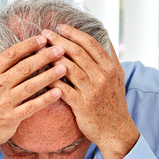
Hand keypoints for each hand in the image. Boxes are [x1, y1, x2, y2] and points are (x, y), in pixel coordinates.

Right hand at [0, 36, 67, 158]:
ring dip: (49, 76)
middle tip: (60, 49)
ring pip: (30, 85)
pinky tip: (58, 92)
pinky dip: (45, 99)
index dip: (28, 45)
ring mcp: (3, 102)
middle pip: (23, 67)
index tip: (43, 39)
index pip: (10, 54)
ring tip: (64, 68)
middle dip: (43, 56)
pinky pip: (31, 106)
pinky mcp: (10, 118)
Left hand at [42, 25, 139, 158]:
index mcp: (110, 68)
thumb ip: (112, 58)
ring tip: (39, 51)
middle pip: (78, 53)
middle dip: (59, 41)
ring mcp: (92, 91)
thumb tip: (106, 38)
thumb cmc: (114, 104)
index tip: (60, 27)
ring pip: (69, 68)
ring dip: (53, 58)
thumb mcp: (119, 78)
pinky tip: (40, 75)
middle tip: (45, 33)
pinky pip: (64, 89)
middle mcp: (102, 77)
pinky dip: (52, 81)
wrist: (116, 131)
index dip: (74, 33)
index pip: (91, 44)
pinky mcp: (82, 106)